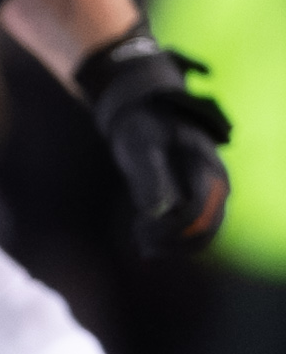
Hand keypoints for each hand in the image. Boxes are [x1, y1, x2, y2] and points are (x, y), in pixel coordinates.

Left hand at [78, 25, 230, 256]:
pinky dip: (173, 238)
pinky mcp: (193, 196)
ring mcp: (206, 190)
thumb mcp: (141, 145)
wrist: (143, 108)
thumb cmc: (142, 123)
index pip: (198, 210)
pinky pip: (192, 226)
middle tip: (142, 246)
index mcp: (205, 167)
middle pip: (206, 227)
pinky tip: (146, 242)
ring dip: (175, 244)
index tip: (141, 231)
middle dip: (174, 241)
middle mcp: (213, 182)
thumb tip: (155, 213)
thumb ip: (150, 178)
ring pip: (203, 231)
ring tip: (142, 245)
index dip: (171, 228)